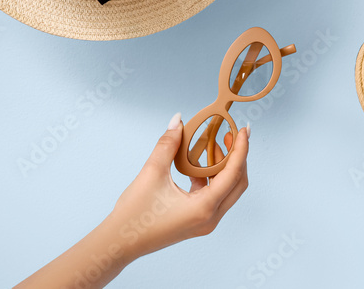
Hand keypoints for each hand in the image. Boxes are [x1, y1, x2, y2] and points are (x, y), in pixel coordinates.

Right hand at [104, 114, 248, 260]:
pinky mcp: (197, 221)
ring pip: (226, 189)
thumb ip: (168, 144)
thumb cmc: (134, 213)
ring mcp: (205, 222)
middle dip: (237, 157)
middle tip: (231, 134)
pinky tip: (197, 162)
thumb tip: (178, 120)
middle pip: (237, 183)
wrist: (119, 243)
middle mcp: (210, 218)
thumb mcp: (152, 173)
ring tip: (212, 143)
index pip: (233, 173)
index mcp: (204, 208)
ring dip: (223, 166)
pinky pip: (213, 195)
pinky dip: (211, 177)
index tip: (244, 129)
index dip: (241, 149)